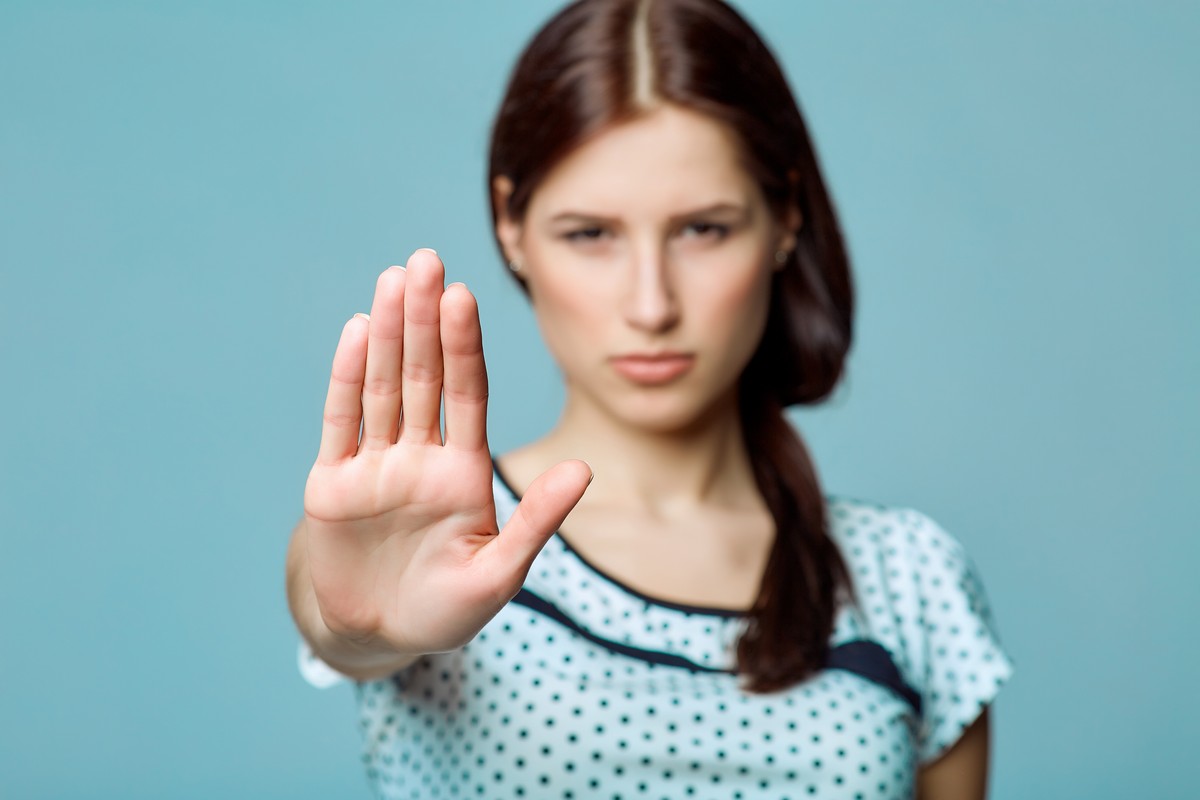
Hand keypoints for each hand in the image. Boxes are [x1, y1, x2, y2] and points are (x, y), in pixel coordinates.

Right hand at [302, 249, 590, 659]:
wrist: (377, 638)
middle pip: (423, 375)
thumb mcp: (498, 573)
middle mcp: (420, 457)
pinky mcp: (332, 485)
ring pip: (382, 387)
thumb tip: (584, 470)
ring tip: (392, 279)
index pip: (466, 394)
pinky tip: (354, 331)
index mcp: (463, 473)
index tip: (463, 295)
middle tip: (426, 260)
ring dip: (385, 333)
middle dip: (423, 319)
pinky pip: (341, 423)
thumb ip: (535, 522)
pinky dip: (346, 379)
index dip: (464, 345)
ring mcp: (375, 467)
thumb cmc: (445, 610)